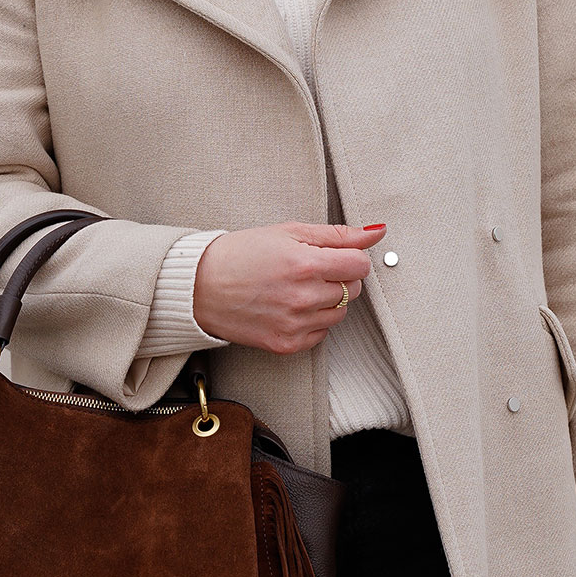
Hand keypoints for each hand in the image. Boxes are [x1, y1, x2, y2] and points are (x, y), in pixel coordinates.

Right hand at [192, 223, 385, 355]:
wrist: (200, 286)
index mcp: (306, 264)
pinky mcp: (287, 344)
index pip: (360, 265)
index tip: (336, 256)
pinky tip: (290, 306)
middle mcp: (303, 297)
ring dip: (328, 300)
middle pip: (354, 290)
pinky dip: (313, 321)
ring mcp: (295, 324)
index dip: (352, 258)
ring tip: (298, 288)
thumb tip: (376, 233)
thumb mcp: (288, 232)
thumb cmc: (241, 254)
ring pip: (340, 313)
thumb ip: (337, 235)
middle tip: (310, 270)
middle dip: (339, 277)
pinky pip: (321, 334)